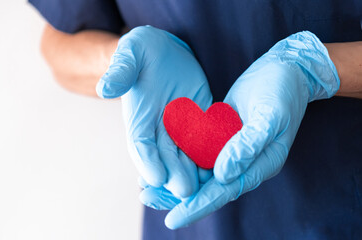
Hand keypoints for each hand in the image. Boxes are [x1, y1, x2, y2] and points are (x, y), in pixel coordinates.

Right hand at [96, 26, 212, 196]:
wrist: (163, 51)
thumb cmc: (141, 51)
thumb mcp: (129, 54)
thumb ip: (120, 71)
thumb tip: (105, 88)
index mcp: (138, 119)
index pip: (140, 146)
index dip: (147, 162)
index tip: (156, 178)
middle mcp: (159, 130)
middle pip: (166, 159)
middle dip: (175, 175)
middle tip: (185, 190)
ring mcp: (182, 128)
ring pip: (189, 155)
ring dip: (197, 171)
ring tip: (207, 184)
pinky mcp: (202, 120)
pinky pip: (209, 139)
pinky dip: (216, 151)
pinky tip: (226, 161)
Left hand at [140, 31, 339, 228]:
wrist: (285, 71)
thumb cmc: (282, 91)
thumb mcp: (270, 116)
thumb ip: (247, 145)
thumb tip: (222, 175)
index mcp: (259, 165)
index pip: (224, 191)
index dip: (198, 205)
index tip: (173, 219)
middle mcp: (243, 163)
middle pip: (207, 187)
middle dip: (177, 196)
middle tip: (146, 199)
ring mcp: (230, 150)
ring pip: (199, 172)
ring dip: (174, 178)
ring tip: (146, 186)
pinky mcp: (220, 136)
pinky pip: (197, 152)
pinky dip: (179, 158)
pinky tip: (159, 158)